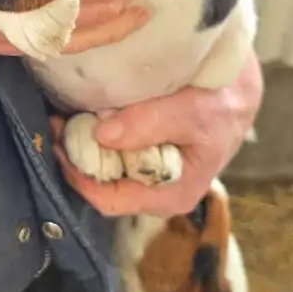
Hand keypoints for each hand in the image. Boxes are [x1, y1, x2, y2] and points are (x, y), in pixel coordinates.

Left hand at [50, 49, 262, 217]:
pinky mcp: (140, 155)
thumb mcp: (195, 112)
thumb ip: (150, 123)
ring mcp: (145, 176)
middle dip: (75, 155)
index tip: (58, 142)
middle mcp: (152, 193)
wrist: (237, 91)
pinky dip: (93, 131)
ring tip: (63, 112)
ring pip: (101, 166)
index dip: (78, 175)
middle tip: (55, 120)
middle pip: (100, 183)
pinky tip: (83, 110)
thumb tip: (102, 135)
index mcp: (169, 196)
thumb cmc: (223, 106)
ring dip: (81, 141)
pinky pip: (108, 150)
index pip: (109, 200)